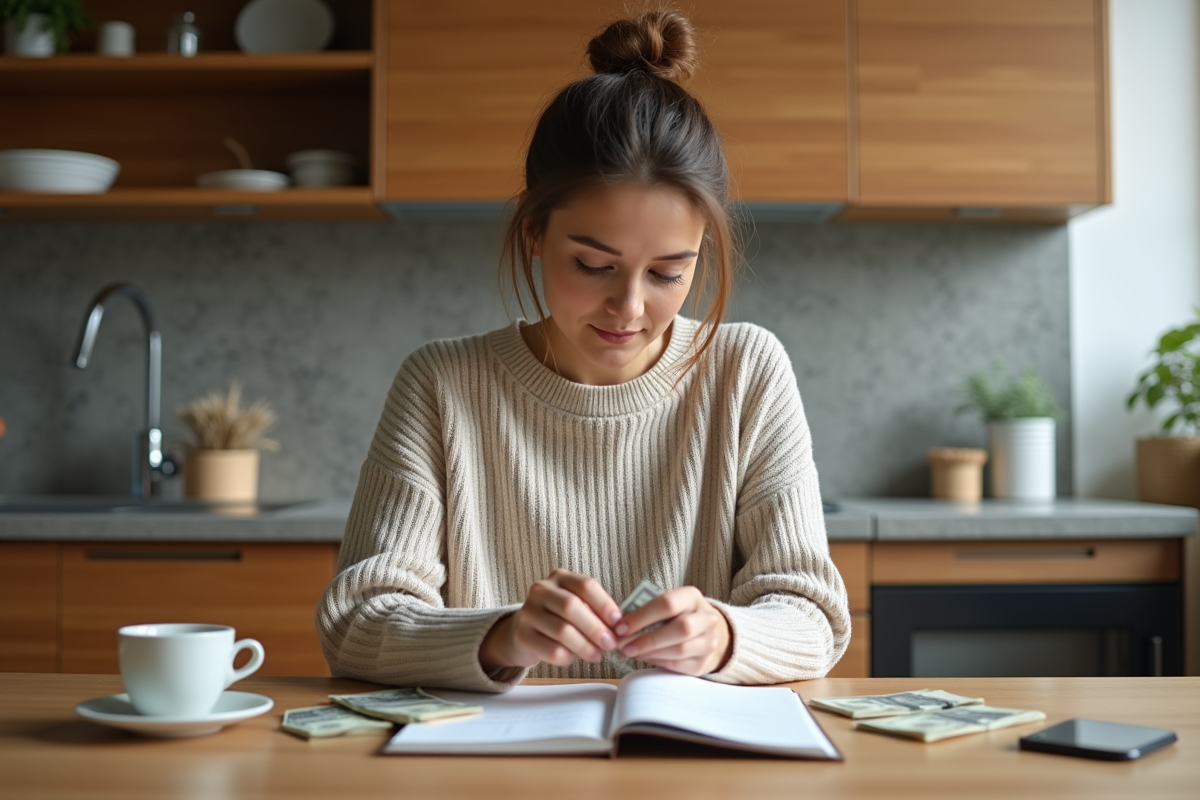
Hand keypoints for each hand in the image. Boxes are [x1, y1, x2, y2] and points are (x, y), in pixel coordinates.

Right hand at [479, 569, 621, 671]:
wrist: (523, 632)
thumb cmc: (558, 619)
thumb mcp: (577, 607)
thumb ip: (595, 612)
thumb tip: (620, 628)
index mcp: (559, 578)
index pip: (585, 585)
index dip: (605, 604)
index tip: (619, 623)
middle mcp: (541, 590)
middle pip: (571, 606)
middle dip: (596, 628)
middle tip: (611, 644)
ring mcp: (528, 612)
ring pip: (562, 631)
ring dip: (585, 647)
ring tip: (597, 655)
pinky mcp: (522, 636)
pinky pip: (552, 650)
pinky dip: (569, 658)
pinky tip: (574, 658)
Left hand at [615, 586, 731, 676]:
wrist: (704, 632)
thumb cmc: (675, 616)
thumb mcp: (666, 605)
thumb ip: (646, 611)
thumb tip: (619, 626)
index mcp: (692, 597)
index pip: (668, 603)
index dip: (642, 616)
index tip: (620, 627)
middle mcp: (707, 618)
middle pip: (681, 628)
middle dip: (648, 638)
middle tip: (624, 645)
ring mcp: (708, 642)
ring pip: (680, 649)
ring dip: (650, 652)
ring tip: (630, 652)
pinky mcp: (703, 663)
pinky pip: (678, 665)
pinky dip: (657, 661)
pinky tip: (644, 657)